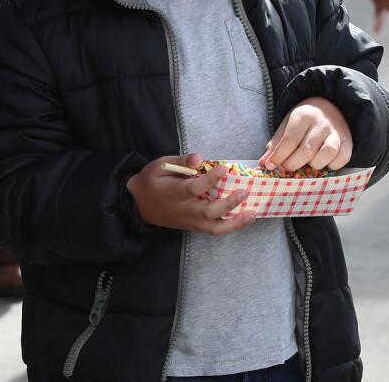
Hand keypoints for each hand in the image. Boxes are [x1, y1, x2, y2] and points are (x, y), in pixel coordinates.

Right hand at [126, 153, 255, 233]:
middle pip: (207, 212)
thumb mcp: (160, 165)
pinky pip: (212, 230)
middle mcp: (183, 210)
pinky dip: (229, 226)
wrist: (136, 205)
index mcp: (173, 193)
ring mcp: (188, 221)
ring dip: (234, 223)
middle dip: (228, 204)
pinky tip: (244, 218)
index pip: (194, 188)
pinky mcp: (192, 226)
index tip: (224, 168)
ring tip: (252, 214)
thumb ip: (181, 161)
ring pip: (213, 228)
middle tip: (244, 192)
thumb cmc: (151, 181)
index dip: (210, 179)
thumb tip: (199, 158)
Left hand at [261, 97, 353, 171]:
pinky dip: (332, 165)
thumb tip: (264, 163)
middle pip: (307, 150)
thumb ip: (276, 144)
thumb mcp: (287, 126)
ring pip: (327, 154)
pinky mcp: (348, 141)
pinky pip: (342, 159)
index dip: (279, 156)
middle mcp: (322, 122)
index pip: (290, 140)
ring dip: (314, 164)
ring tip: (308, 163)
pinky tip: (323, 162)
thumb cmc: (304, 121)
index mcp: (304, 115)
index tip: (271, 166)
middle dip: (293, 164)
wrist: (329, 107)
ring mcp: (337, 132)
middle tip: (287, 168)